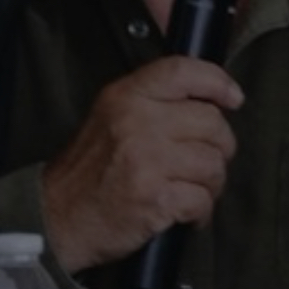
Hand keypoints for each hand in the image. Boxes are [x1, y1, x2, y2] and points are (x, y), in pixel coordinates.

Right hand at [41, 57, 242, 273]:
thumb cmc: (89, 170)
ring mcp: (148, 160)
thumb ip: (152, 101)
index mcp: (127, 96)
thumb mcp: (110, 116)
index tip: (233, 97)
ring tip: (195, 190)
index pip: (183, 71)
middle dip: (220, 146)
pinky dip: (202, 211)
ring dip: (212, 183)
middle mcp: (138, 122)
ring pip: (213, 163)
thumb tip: (209, 98)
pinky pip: (202, 199)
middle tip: (207, 161)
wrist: (56, 216)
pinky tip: (188, 213)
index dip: (217, 81)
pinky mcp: (155, 198)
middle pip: (211, 121)